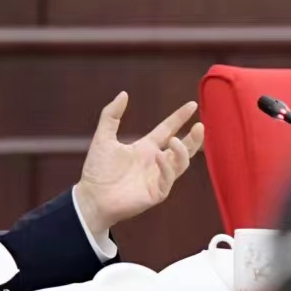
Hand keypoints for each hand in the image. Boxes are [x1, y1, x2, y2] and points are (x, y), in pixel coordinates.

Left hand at [73, 93, 205, 235]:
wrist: (90, 197)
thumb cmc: (97, 170)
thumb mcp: (103, 137)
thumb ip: (111, 115)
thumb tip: (124, 93)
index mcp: (145, 148)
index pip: (168, 129)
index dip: (179, 118)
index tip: (192, 105)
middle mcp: (155, 162)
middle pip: (182, 148)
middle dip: (194, 138)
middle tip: (200, 126)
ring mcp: (157, 178)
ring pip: (180, 163)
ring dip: (182, 151)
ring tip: (175, 140)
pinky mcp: (156, 193)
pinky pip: (168, 179)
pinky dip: (167, 167)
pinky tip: (160, 156)